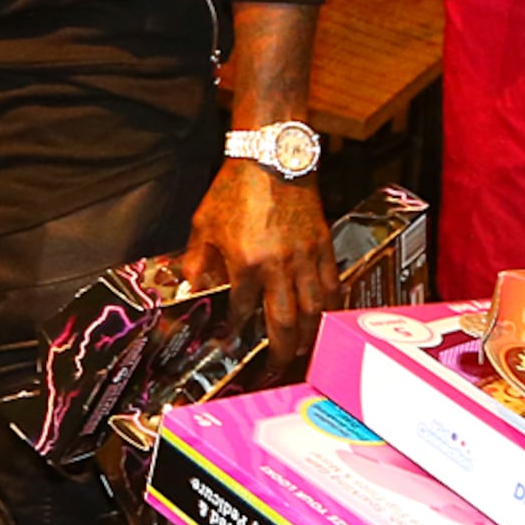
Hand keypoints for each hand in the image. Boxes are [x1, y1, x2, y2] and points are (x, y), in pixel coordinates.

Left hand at [180, 156, 335, 358]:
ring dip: (309, 337)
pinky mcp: (323, 245)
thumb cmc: (236, 187)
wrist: (271, 156)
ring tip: (305, 353)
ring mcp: (306, 257)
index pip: (242, 310)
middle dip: (281, 351)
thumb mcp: (204, 224)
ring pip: (313, 310)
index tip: (230, 343)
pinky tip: (326, 319)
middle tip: (277, 368)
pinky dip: (330, 307)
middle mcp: (279, 266)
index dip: (235, 331)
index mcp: (246, 263)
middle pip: (285, 322)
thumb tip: (192, 288)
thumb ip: (197, 260)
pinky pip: (331, 285)